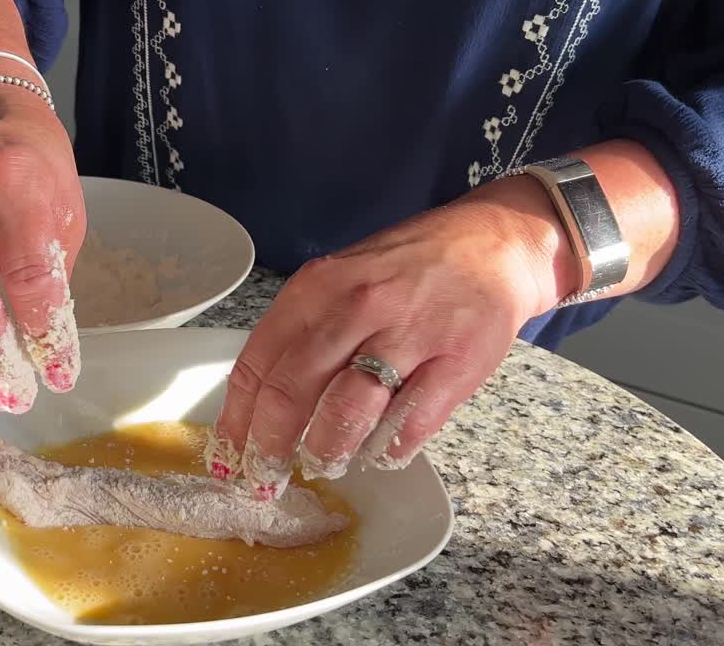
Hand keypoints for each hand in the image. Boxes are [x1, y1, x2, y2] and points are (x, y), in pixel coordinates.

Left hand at [205, 178, 576, 498]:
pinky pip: (411, 422)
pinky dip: (388, 448)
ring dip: (326, 450)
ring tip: (322, 464)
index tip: (230, 455)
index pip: (258, 362)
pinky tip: (379, 455)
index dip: (237, 419)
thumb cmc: (406, 269)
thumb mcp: (340, 279)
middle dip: (270, 447)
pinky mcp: (457, 362)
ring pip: (346, 411)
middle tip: (266, 478)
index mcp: (317, 288)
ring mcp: (409, 334)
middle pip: (291, 392)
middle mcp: (357, 308)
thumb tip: (258, 407)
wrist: (493, 245)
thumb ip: (303, 333)